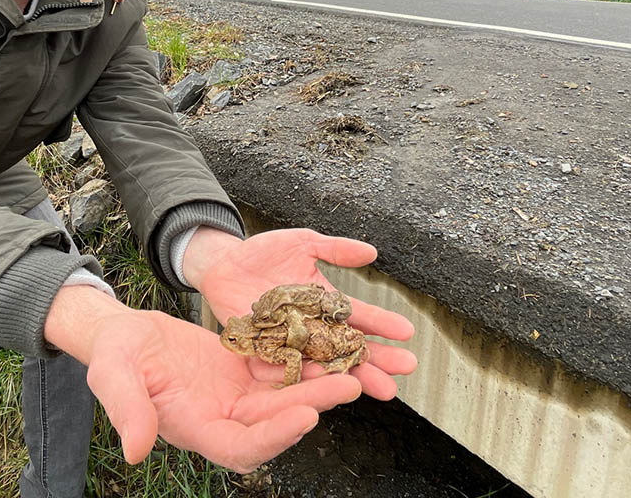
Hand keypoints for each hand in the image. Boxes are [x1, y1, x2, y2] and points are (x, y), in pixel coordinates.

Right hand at [46, 286, 361, 471]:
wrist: (123, 335)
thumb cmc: (113, 356)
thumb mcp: (113, 376)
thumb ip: (128, 411)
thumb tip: (135, 452)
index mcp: (194, 428)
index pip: (241, 447)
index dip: (274, 438)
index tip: (305, 418)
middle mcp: (221, 419)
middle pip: (274, 422)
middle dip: (312, 406)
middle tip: (349, 385)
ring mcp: (234, 397)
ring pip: (283, 398)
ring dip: (317, 386)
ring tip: (352, 369)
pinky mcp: (242, 373)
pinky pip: (278, 371)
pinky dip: (303, 363)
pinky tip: (328, 346)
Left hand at [186, 227, 416, 399]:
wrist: (222, 264)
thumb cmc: (262, 253)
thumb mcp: (303, 243)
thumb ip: (335, 249)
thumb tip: (372, 252)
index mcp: (325, 303)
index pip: (359, 316)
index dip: (382, 323)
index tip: (407, 332)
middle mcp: (312, 327)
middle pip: (349, 347)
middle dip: (378, 359)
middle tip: (404, 371)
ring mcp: (290, 341)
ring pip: (323, 363)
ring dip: (349, 376)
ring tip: (375, 387)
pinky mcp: (265, 350)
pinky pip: (286, 366)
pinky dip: (304, 377)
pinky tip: (322, 386)